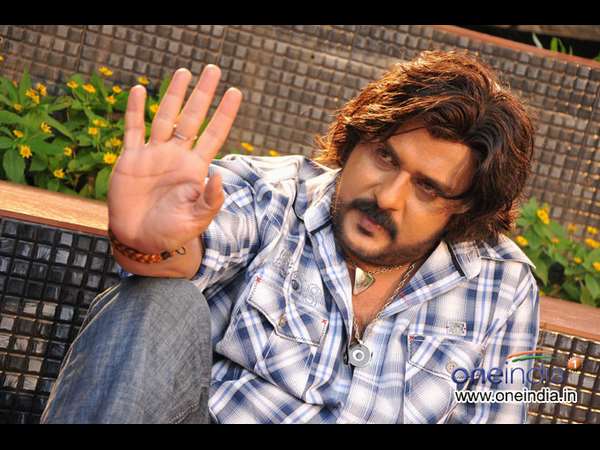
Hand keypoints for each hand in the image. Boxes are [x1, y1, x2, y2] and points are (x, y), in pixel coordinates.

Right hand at [107, 65, 241, 253]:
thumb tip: (220, 176)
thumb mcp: (197, 220)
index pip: (214, 134)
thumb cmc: (172, 233)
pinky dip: (135, 111)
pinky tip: (141, 91)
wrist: (140, 241)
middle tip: (213, 69)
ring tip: (183, 71)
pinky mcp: (130, 160)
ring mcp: (153, 156)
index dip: (224, 114)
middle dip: (202, 94)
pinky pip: (133, 130)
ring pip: (164, 117)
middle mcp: (176, 156)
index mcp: (195, 168)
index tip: (235, 92)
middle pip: (192, 118)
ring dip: (173, 94)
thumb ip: (210, 200)